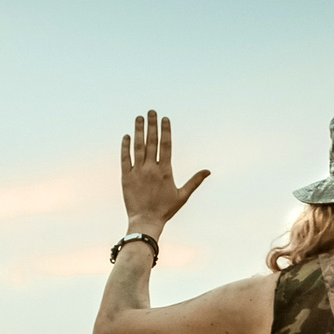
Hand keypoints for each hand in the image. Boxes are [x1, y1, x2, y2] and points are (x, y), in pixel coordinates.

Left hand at [121, 110, 209, 232]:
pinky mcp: (126, 177)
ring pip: (138, 147)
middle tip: (151, 111)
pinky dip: (125, 146)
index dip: (165, 131)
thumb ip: (194, 181)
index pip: (166, 146)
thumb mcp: (182, 196)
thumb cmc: (165, 210)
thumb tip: (208, 171)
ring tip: (139, 118)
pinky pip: (125, 158)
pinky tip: (127, 136)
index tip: (165, 118)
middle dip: (152, 125)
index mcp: (165, 171)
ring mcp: (138, 172)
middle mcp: (151, 169)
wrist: (146, 221)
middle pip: (152, 142)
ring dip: (138, 131)